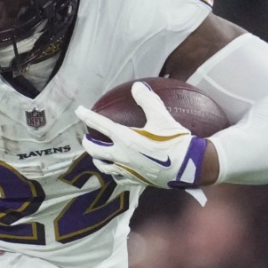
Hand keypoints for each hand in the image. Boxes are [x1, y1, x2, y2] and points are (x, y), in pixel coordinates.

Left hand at [75, 82, 207, 188]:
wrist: (188, 166)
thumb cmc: (174, 141)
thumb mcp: (162, 117)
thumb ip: (148, 101)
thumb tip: (137, 87)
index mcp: (125, 139)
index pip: (100, 125)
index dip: (88, 116)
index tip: (79, 111)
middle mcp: (122, 156)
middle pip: (96, 151)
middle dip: (88, 144)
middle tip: (86, 139)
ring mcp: (128, 170)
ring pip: (104, 167)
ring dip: (98, 160)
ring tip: (97, 157)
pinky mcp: (136, 180)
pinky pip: (118, 178)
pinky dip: (113, 173)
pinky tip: (116, 171)